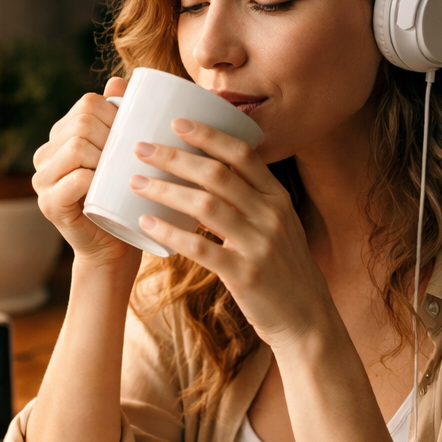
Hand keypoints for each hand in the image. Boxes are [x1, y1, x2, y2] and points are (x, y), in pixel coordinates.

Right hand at [33, 76, 141, 272]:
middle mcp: (45, 155)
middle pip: (82, 123)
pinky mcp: (49, 204)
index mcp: (61, 137)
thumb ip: (119, 117)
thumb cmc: (123, 199)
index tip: (134, 134)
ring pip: (78, 146)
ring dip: (106, 157)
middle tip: (130, 157)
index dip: (115, 114)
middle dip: (113, 135)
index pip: (87, 105)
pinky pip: (76, 179)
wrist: (114, 248)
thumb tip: (119, 80)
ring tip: (121, 173)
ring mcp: (42, 180)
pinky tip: (109, 188)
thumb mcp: (123, 154)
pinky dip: (97, 179)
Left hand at [130, 119, 328, 348]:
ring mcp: (259, 244)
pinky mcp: (245, 274)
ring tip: (136, 182)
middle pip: (217, 174)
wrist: (306, 318)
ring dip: (166, 190)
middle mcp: (271, 215)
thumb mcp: (278, 225)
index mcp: (277, 198)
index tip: (176, 122)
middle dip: (175, 157)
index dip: (208, 135)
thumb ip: (252, 199)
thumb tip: (211, 171)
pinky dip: (170, 233)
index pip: (242, 154)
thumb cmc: (282, 268)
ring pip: (205, 206)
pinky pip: (200, 248)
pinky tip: (146, 224)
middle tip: (141, 148)